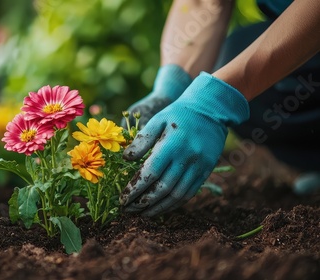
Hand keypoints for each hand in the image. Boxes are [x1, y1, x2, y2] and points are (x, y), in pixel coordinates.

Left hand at [120, 72, 249, 216]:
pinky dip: (173, 204)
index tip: (122, 199)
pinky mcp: (206, 171)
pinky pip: (189, 193)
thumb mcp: (157, 120)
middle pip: (163, 188)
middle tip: (127, 210)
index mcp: (172, 144)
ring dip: (158, 208)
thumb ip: (141, 140)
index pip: (150, 173)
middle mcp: (187, 158)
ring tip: (141, 214)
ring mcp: (199, 166)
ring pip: (177, 195)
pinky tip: (160, 208)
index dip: (135, 189)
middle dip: (143, 203)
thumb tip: (125, 159)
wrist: (211, 109)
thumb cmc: (178, 113)